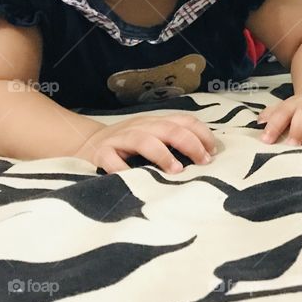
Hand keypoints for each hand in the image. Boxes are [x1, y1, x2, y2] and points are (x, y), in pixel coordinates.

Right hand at [75, 114, 216, 173]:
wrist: (87, 142)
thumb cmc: (130, 144)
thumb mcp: (154, 136)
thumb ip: (175, 141)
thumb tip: (207, 154)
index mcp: (157, 122)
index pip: (185, 121)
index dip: (202, 134)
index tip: (214, 152)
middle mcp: (141, 126)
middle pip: (169, 129)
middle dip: (190, 144)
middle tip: (204, 162)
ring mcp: (120, 139)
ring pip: (144, 140)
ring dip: (163, 155)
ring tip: (178, 170)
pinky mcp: (101, 153)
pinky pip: (112, 160)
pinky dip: (123, 169)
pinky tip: (135, 180)